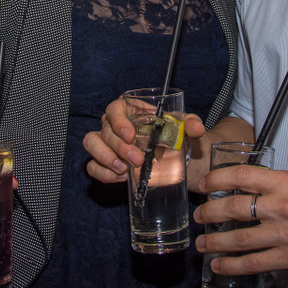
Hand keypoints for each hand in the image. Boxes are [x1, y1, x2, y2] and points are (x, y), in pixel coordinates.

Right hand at [83, 96, 204, 183]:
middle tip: (137, 159)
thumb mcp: (182, 127)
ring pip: (92, 144)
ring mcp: (106, 142)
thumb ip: (190, 124)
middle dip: (119, 147)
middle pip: (105, 130)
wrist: (173, 155)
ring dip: (105, 158)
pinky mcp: (104, 162)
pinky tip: (120, 178)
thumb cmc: (172, 135)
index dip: (118, 121)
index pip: (114, 109)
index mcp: (129, 109)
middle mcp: (113, 124)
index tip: (130, 135)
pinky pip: (93, 166)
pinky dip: (103, 173)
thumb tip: (196, 128)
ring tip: (124, 170)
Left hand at [193, 165, 287, 276]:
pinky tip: (219, 265)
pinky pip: (253, 263)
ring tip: (202, 243)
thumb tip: (239, 187)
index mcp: (285, 183)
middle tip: (199, 216)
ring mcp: (285, 234)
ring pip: (239, 239)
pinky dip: (232, 265)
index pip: (241, 175)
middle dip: (209, 212)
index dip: (216, 179)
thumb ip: (271, 186)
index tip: (204, 185)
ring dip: (214, 242)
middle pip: (234, 207)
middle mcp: (282, 206)